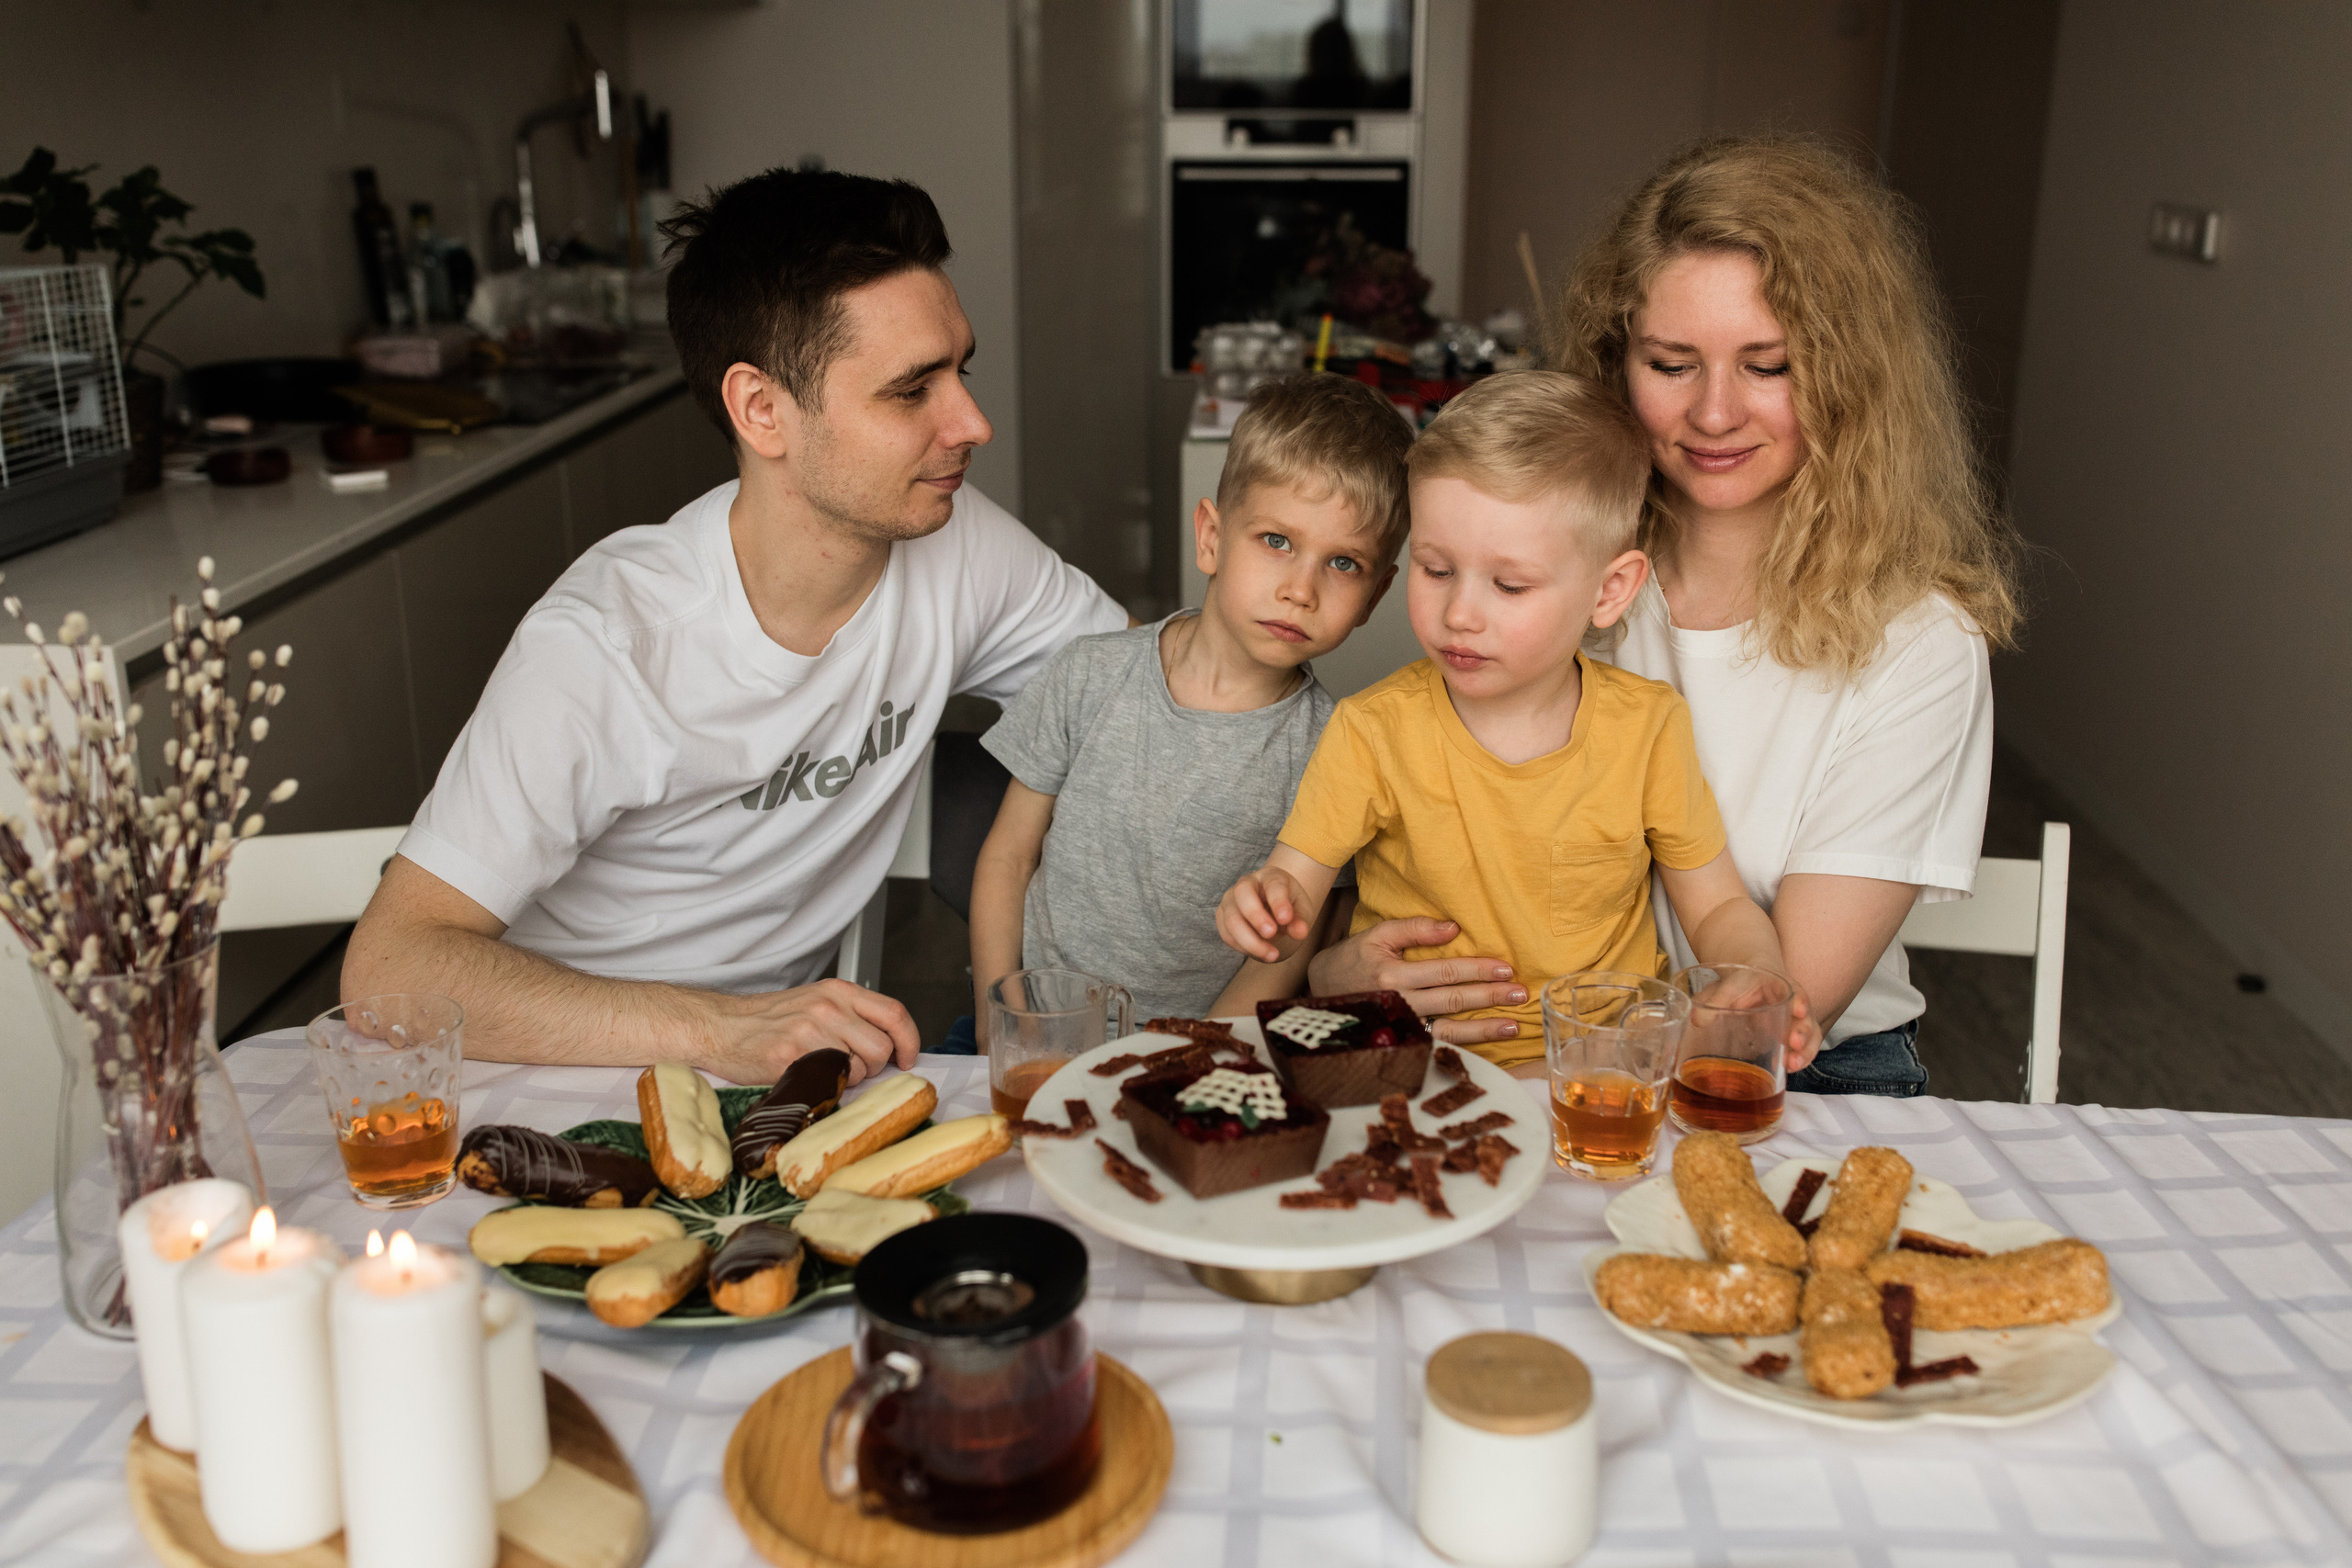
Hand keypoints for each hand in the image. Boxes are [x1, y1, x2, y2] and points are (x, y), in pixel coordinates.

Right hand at [706, 978, 921, 1085]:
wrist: (719, 1026)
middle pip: (881, 1048)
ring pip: (858, 1069)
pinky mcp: (788, 1056)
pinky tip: (805, 1077)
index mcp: (837, 991)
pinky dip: (823, 1087)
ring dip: (847, 1079)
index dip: (909, 1041)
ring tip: (821, 1070)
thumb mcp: (815, 1002)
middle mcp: (827, 1007)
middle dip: (874, 1068)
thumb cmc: (769, 1020)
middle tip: (852, 1069)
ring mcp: (808, 1031)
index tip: (907, 1059)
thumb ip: (851, 1016)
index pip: (894, 1013)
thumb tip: (890, 1046)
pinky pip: (828, 1081)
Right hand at [1217, 866, 1316, 962]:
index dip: (1278, 902)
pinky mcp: (1222, 916)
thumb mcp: (1300, 910)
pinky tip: (1259, 953)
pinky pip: (1227, 934)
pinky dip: (1242, 947)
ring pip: (1232, 919)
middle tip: (1271, 934)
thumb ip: (1300, 920)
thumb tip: (1300, 933)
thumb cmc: (1287, 906)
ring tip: (1272, 955)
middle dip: (1255, 916)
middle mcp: (1246, 883)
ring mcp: (1231, 899)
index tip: (1285, 919)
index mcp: (1270, 877)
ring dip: (1250, 941)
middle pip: (1243, 894)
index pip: (1273, 885)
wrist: (1273, 909)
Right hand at [1304, 917, 1527, 1046]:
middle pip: (1453, 1001)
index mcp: (1392, 976)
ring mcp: (1401, 1029)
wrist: (1320, 995)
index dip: (1478, 970)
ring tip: (1513, 1025)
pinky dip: (1464, 1046)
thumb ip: (1414, 929)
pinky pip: (1436, 1046)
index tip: (1505, 968)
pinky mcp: (1402, 1044)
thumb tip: (1454, 928)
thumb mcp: (1376, 936)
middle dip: (1489, 997)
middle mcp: (1398, 1005)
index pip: (1445, 972)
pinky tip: (1487, 1044)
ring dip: (1484, 1029)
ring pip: (1448, 1031)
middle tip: (1520, 994)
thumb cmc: (1352, 960)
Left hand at [1687, 972, 1822, 1073]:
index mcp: (1782, 986)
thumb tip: (1698, 1019)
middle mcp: (1795, 1005)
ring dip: (1804, 1052)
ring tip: (1792, 1064)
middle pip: (1807, 1018)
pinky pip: (1801, 1050)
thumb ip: (1716, 999)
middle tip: (1794, 1042)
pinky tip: (1787, 1070)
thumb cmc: (1742, 983)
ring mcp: (1796, 1024)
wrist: (1751, 983)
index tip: (1799, 1009)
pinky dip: (1798, 1060)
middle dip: (1803, 1032)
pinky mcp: (1791, 1039)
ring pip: (1809, 1038)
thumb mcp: (1729, 986)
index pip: (1797, 991)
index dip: (1800, 1000)